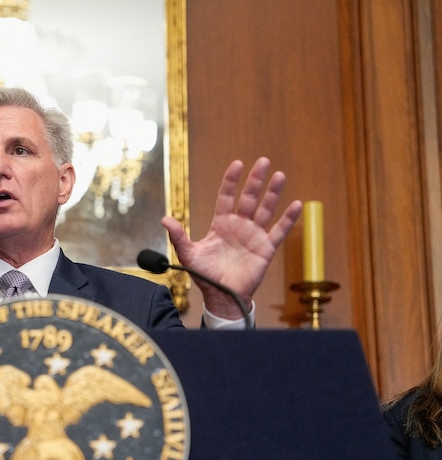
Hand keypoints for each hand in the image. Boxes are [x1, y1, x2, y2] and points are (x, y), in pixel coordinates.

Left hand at [161, 157, 301, 318]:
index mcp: (221, 224)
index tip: (237, 164)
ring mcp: (254, 236)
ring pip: (266, 210)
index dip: (231, 181)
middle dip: (255, 180)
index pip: (226, 197)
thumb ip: (178, 236)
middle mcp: (239, 226)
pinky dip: (288, 219)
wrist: (221, 296)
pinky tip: (297, 204)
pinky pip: (279, 231)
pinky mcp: (265, 248)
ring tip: (280, 175)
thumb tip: (164, 219)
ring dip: (273, 193)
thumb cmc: (205, 275)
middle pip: (249, 198)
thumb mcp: (189, 254)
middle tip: (263, 161)